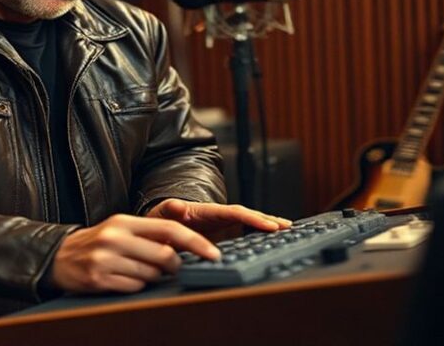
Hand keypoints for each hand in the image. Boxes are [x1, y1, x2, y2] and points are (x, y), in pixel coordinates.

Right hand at [50, 213, 219, 293]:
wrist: (58, 256)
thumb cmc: (96, 243)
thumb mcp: (120, 229)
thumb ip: (149, 234)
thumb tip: (185, 246)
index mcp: (124, 222)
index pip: (169, 230)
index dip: (195, 242)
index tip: (213, 253)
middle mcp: (115, 238)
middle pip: (164, 256)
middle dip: (173, 265)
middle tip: (170, 267)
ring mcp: (106, 259)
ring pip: (151, 275)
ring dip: (153, 277)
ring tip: (137, 270)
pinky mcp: (99, 279)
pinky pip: (134, 288)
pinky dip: (136, 287)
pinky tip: (123, 279)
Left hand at [145, 199, 291, 238]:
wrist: (155, 226)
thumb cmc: (159, 220)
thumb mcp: (160, 214)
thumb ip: (169, 209)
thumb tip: (177, 205)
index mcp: (206, 211)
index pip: (234, 212)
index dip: (253, 218)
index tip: (270, 225)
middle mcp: (216, 216)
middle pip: (247, 215)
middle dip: (267, 220)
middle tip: (287, 227)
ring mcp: (219, 225)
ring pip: (247, 223)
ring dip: (266, 225)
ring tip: (288, 230)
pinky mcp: (219, 235)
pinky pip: (242, 233)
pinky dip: (257, 233)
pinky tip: (271, 239)